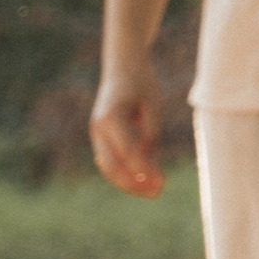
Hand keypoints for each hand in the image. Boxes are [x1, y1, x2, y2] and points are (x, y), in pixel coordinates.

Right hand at [89, 81, 165, 199]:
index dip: (144, 170)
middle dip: (133, 184)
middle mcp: (98, 127)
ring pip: (108, 168)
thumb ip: (150, 136)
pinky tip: (144, 181)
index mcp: (111, 116)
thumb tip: (150, 170)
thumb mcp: (152, 107)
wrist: (122, 66)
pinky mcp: (101, 138)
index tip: (162, 183)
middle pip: (111, 166)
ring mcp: (96, 133)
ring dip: (129, 183)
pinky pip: (110, 161)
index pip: (127, 152)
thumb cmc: (141, 83)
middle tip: (157, 193)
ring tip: (153, 192)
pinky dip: (125, 174)